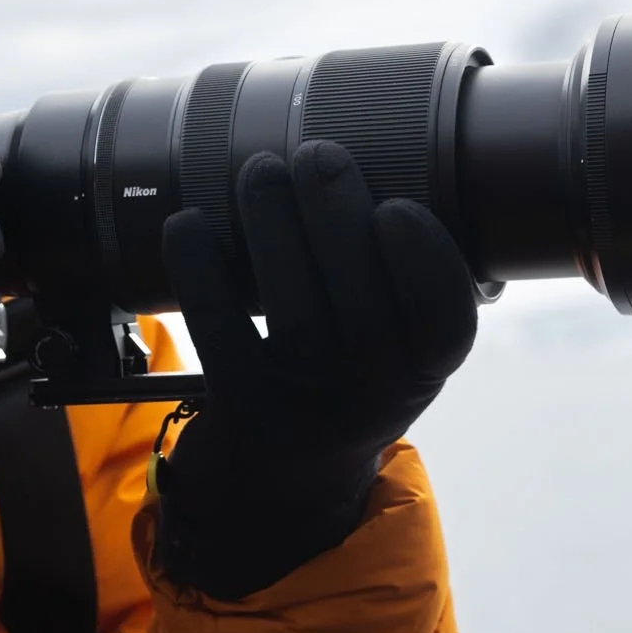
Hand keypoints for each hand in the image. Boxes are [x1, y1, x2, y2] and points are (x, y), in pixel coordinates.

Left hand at [156, 141, 477, 598]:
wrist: (280, 485)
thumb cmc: (342, 379)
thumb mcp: (393, 347)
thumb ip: (401, 279)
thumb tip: (386, 147)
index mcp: (422, 371)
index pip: (444, 321)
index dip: (425, 262)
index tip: (395, 205)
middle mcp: (373, 399)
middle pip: (362, 303)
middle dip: (335, 214)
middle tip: (315, 152)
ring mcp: (306, 410)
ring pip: (294, 313)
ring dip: (272, 229)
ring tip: (258, 171)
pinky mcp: (240, 413)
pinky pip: (220, 334)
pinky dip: (201, 272)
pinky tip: (187, 222)